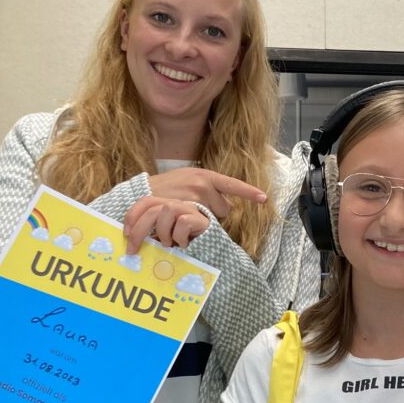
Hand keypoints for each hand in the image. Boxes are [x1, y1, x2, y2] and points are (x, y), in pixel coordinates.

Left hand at [123, 197, 209, 253]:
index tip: (125, 234)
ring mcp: (190, 210)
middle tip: (133, 250)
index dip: (132, 216)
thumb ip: (152, 237)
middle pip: (153, 207)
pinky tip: (183, 245)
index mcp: (166, 207)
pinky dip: (179, 236)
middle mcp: (177, 205)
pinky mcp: (202, 219)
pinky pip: (183, 222)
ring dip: (163, 230)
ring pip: (168, 208)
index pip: (146, 202)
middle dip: (139, 229)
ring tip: (168, 244)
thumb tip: (132, 244)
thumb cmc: (184, 247)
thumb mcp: (164, 241)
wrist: (212, 252)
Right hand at [148, 167, 266, 220]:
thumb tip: (223, 202)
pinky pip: (200, 225)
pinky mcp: (184, 210)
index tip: (264, 199)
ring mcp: (193, 197)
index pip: (231, 184)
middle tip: (195, 210)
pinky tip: (182, 223)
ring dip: (202, 220)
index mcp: (204, 175)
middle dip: (214, 212)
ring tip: (185, 214)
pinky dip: (194, 227)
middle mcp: (202, 184)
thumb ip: (204, 187)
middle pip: (224, 208)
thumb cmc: (164, 189)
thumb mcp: (186, 179)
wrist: (140, 194)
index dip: (249, 192)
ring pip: (212, 219)